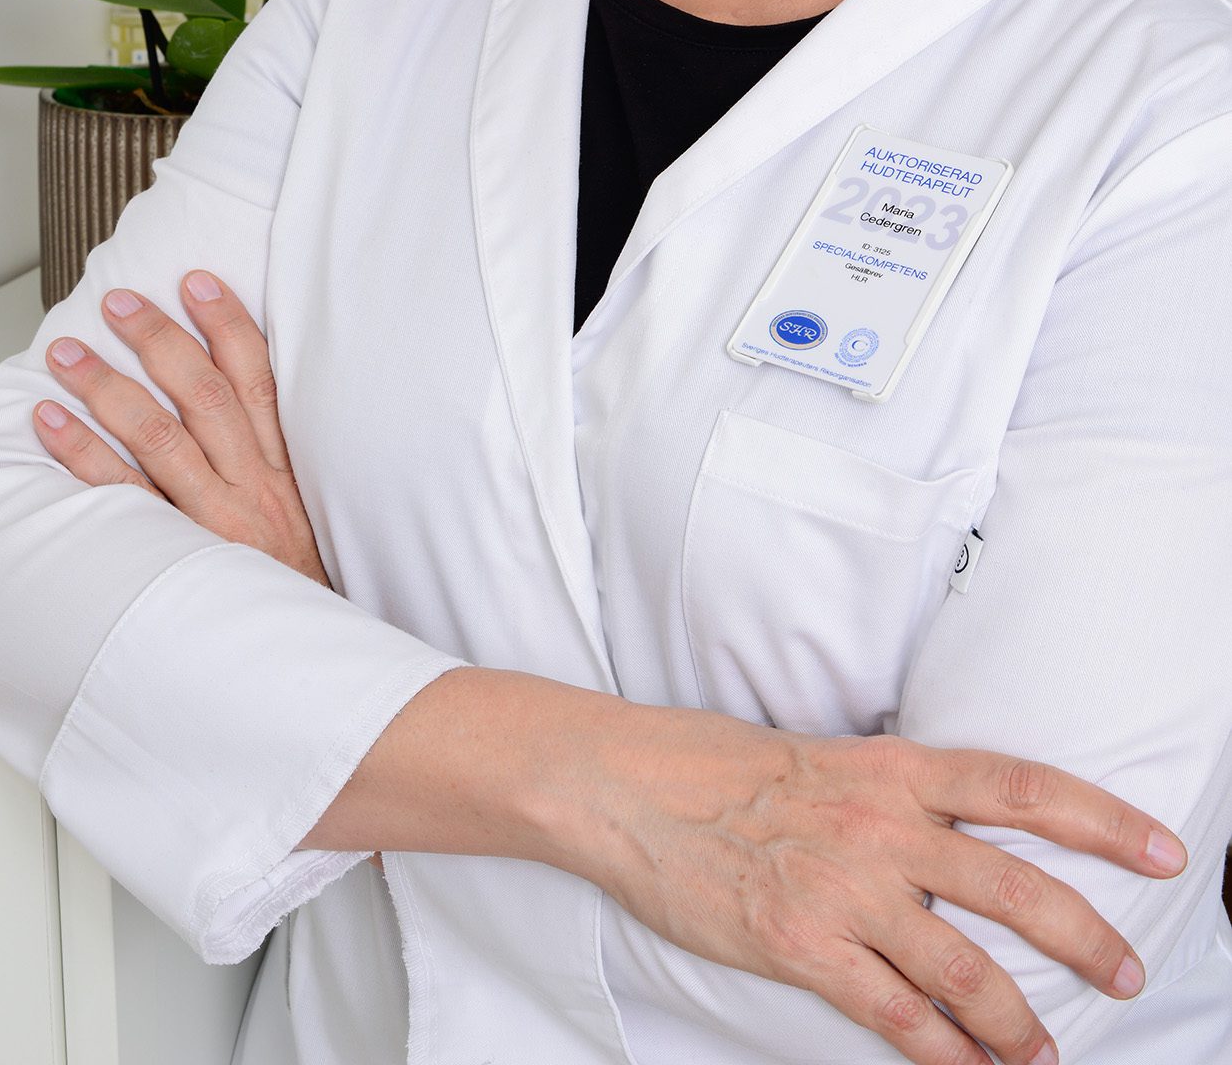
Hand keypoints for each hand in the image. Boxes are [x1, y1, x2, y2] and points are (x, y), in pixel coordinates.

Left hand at [31, 270, 330, 588]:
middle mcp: (252, 488)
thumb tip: (230, 409)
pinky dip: (83, 455)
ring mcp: (213, 522)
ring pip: (158, 437)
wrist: (303, 665)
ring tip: (65, 354)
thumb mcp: (307, 523)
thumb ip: (272, 471)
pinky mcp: (177, 557)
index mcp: (286, 472)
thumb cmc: (294, 594)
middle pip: (204, 395)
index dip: (229, 324)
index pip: (259, 380)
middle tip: (119, 303)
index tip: (196, 281)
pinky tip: (50, 422)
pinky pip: (122, 498)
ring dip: (107, 387)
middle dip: (160, 340)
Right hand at [578, 706, 1185, 1064]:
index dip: (1102, 820)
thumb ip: (898, 794)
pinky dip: (945, 1054)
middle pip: (1016, 886)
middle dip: (1088, 939)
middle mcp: (884, 826)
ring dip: (1020, 1023)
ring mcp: (844, 890)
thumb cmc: (724, 769)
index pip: (1023, 787)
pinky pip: (897, 1015)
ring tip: (1047, 1055)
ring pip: (967, 968)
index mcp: (896, 770)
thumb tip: (957, 828)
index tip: (1163, 852)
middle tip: (1128, 976)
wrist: (631, 786)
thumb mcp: (829, 759)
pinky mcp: (803, 947)